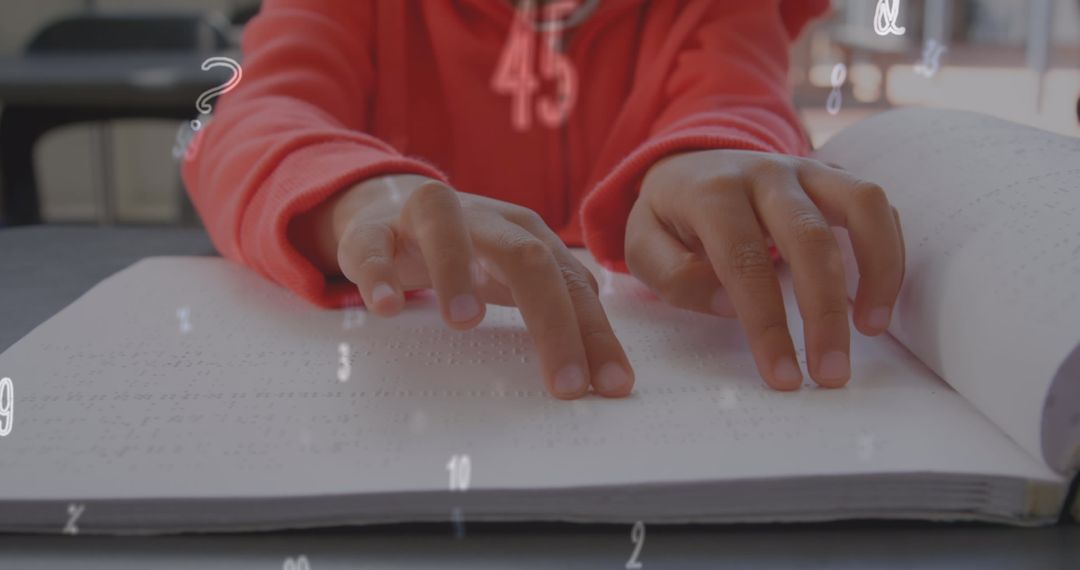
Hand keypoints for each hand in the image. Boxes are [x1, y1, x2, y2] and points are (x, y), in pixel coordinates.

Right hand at [294, 174, 634, 398]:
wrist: (386, 207)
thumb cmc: (464, 250)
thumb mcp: (515, 273)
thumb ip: (558, 303)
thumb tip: (605, 358)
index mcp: (526, 234)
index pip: (571, 283)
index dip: (594, 334)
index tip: (611, 386)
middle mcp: (484, 221)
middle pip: (526, 258)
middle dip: (553, 320)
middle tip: (566, 382)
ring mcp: (424, 221)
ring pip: (445, 230)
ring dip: (456, 273)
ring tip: (465, 322)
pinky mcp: (372, 231)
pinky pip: (372, 247)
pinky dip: (379, 274)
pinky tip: (387, 307)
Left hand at [626, 150, 904, 389]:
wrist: (691, 159)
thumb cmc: (671, 217)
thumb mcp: (643, 244)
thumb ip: (673, 275)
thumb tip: (727, 304)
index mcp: (712, 194)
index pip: (743, 260)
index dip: (765, 322)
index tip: (782, 375)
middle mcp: (764, 174)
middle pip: (809, 237)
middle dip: (825, 312)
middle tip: (831, 373)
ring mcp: (805, 169)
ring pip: (861, 205)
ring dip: (877, 270)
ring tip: (873, 328)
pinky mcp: (834, 175)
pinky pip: (876, 205)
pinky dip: (888, 252)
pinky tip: (877, 301)